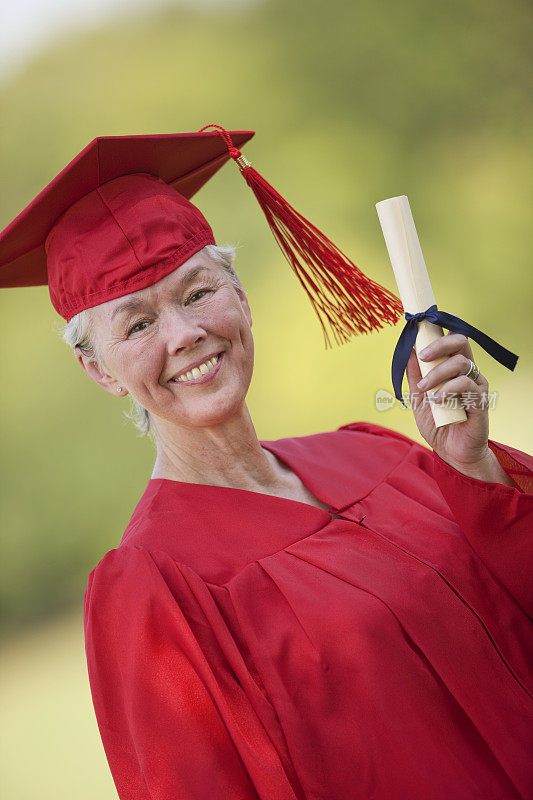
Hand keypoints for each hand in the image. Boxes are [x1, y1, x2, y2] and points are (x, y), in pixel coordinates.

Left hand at [405, 333, 513, 484]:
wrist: (452, 453)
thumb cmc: (438, 424)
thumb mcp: (418, 399)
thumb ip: (415, 376)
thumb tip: (408, 351)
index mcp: (455, 369)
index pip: (451, 340)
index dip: (438, 331)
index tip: (418, 331)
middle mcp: (469, 373)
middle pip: (461, 342)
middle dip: (439, 344)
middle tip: (422, 356)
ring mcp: (476, 386)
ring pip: (461, 363)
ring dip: (437, 374)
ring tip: (423, 390)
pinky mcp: (481, 401)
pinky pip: (466, 386)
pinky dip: (448, 390)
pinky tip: (437, 401)